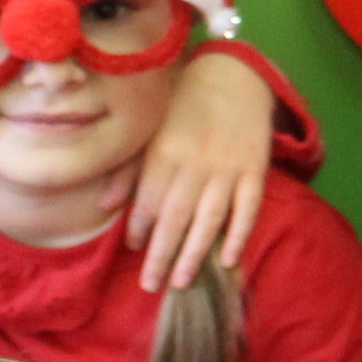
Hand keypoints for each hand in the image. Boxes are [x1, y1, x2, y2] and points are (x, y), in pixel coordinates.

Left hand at [111, 54, 272, 293]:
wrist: (233, 76)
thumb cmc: (183, 106)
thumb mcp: (150, 130)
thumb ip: (128, 168)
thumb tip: (105, 205)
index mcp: (164, 153)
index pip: (148, 201)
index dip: (139, 228)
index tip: (134, 248)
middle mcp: (195, 164)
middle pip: (175, 218)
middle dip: (162, 255)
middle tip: (152, 285)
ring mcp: (228, 169)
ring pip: (210, 219)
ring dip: (195, 253)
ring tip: (182, 281)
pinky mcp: (255, 170)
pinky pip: (248, 209)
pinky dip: (239, 235)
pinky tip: (228, 259)